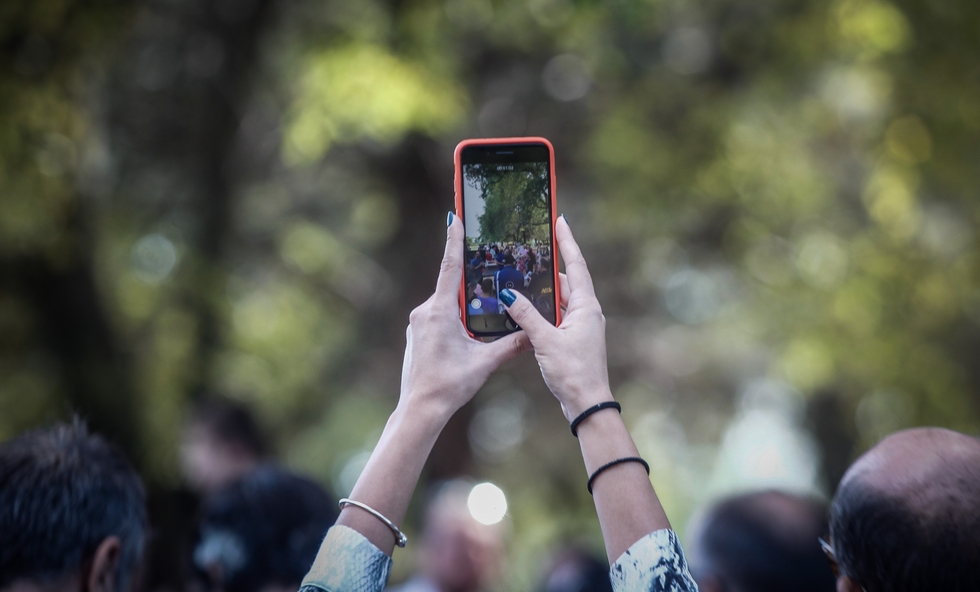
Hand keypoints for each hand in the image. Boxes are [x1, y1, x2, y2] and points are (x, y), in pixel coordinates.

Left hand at [398, 213, 530, 421]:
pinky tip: (468, 331)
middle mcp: (425, 312)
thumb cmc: (449, 385)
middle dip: (471, 278)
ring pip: (447, 304)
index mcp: (440, 311)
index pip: (450, 268)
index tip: (454, 217)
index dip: (454, 241)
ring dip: (465, 303)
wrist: (420, 409)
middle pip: (452, 286)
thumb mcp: (485, 363)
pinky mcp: (418, 334)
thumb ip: (511, 345)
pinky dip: (455, 317)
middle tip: (487, 261)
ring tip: (485, 307)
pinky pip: (439, 316)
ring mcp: (419, 322)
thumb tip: (534, 333)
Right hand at [499, 216, 612, 420]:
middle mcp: (586, 313)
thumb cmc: (573, 373)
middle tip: (531, 249)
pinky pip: (556, 316)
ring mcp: (581, 327)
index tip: (560, 221)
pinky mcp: (573, 340)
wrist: (587, 405)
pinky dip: (542, 310)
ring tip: (522, 276)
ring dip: (543, 290)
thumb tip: (508, 292)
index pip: (576, 265)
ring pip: (559, 300)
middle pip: (566, 281)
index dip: (567, 242)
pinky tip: (524, 309)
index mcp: (586, 307)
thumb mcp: (545, 341)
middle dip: (549, 266)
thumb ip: (525, 315)